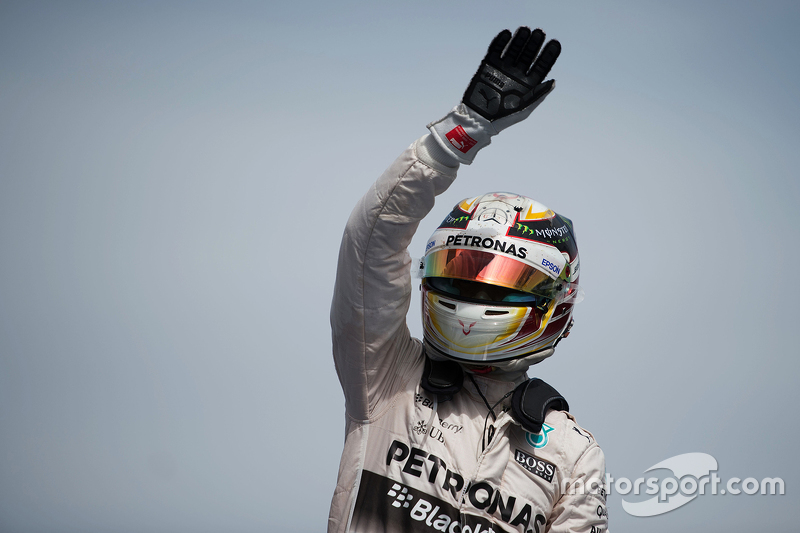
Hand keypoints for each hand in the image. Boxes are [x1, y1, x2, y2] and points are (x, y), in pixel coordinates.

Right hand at [427, 26, 560, 164]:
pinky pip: (496, 50)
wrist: (478, 119)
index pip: (542, 65)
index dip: (549, 54)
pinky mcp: (488, 66)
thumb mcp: (524, 109)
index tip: (554, 43)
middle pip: (529, 54)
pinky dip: (501, 41)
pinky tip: (507, 34)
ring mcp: (502, 69)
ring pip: (514, 49)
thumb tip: (553, 82)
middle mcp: (517, 74)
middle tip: (539, 33)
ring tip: (525, 30)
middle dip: (535, 43)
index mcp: (528, 83)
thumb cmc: (503, 118)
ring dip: (520, 39)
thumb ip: (538, 95)